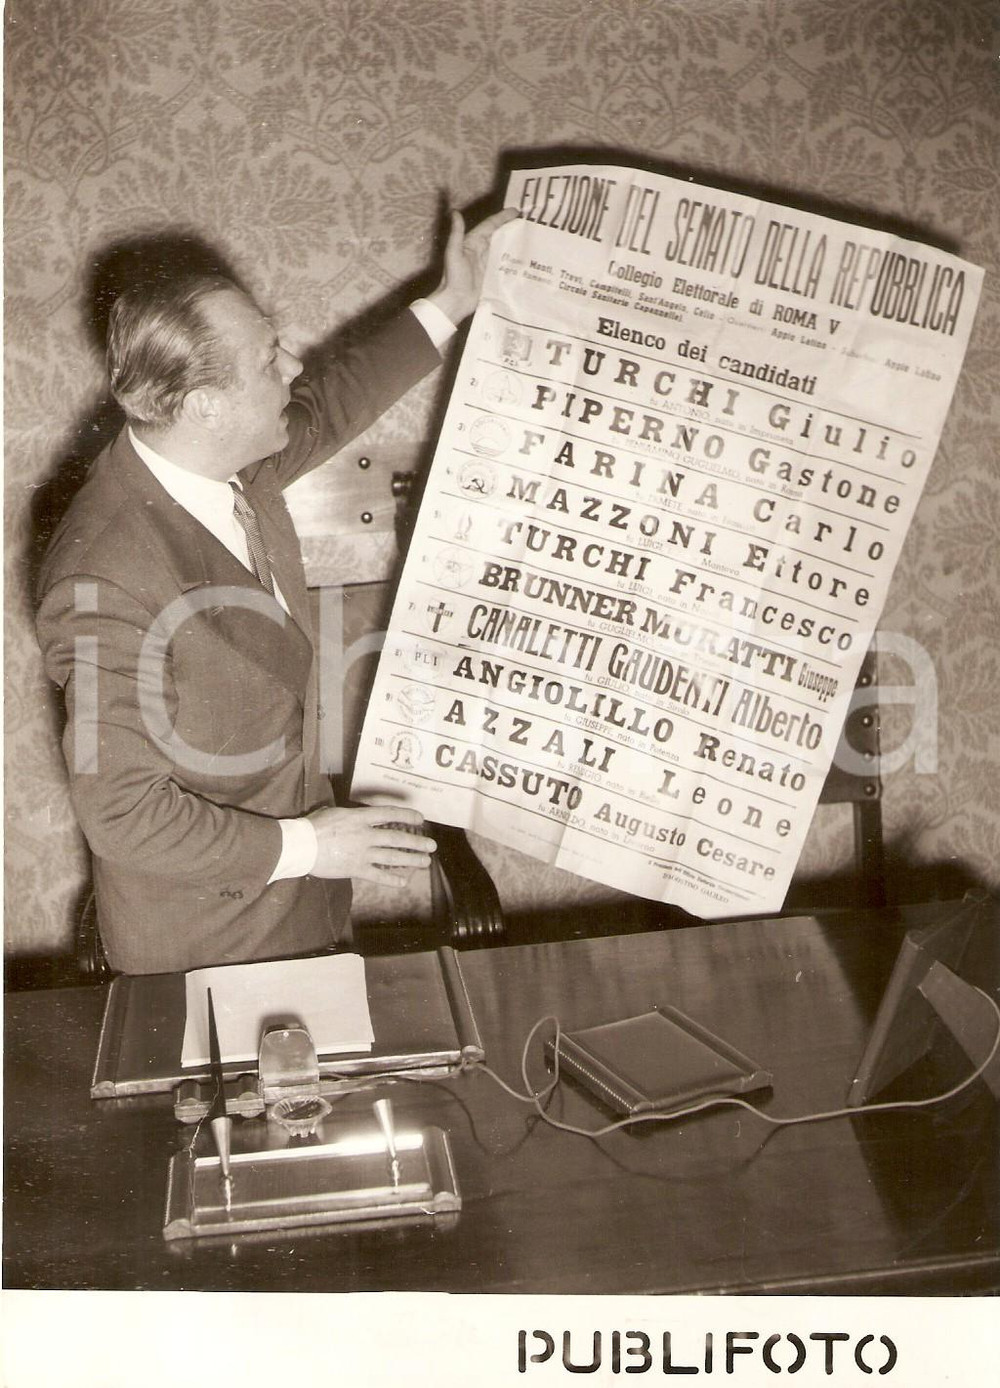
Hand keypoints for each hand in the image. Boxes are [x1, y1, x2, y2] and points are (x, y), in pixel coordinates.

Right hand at [307, 805, 435, 886]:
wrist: (301, 846)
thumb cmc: (313, 827)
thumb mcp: (335, 813)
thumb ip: (352, 816)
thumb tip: (361, 817)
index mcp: (359, 818)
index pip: (389, 815)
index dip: (407, 816)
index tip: (420, 818)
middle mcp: (365, 835)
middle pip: (397, 838)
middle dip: (416, 842)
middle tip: (432, 845)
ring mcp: (362, 853)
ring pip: (392, 857)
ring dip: (411, 860)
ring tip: (425, 861)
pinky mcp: (355, 869)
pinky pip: (378, 875)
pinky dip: (391, 879)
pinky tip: (403, 882)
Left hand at [426, 206, 519, 325]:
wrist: (456, 301)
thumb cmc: (453, 277)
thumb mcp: (454, 252)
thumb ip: (456, 233)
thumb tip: (455, 213)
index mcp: (473, 242)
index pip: (490, 225)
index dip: (502, 217)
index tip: (516, 211)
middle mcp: (482, 250)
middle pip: (500, 234)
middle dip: (512, 227)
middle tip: (528, 221)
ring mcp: (489, 262)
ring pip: (505, 247)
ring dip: (516, 241)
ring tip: (531, 236)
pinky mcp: (494, 274)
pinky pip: (506, 263)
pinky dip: (515, 259)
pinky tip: (527, 257)